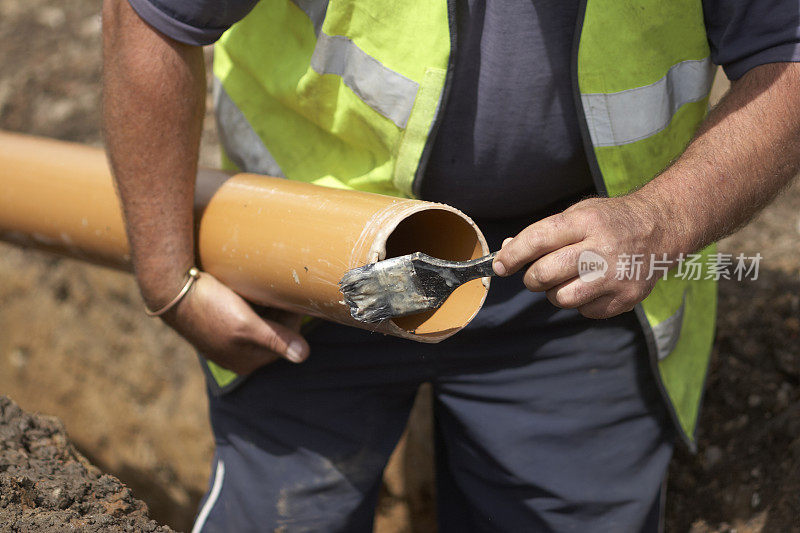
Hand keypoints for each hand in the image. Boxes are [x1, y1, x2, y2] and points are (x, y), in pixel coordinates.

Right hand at [159, 272, 309, 373]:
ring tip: (260, 287)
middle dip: (278, 309)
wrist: (169, 290)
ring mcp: (228, 341)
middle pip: (274, 330)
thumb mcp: (246, 324)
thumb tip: (304, 356)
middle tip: (276, 287)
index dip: (292, 314)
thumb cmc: (209, 307)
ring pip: (261, 320)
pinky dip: (250, 302)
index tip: (293, 294)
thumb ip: (276, 339)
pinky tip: (247, 289)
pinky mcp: (218, 325)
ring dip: (265, 304)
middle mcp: (239, 356)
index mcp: (248, 362)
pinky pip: (245, 314)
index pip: (286, 338)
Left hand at [492, 194, 674, 318]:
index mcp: (586, 222)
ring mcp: (616, 276)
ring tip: (566, 279)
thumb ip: (544, 233)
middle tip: (537, 274)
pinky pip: (584, 311)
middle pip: (545, 274)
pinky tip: (591, 286)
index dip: (512, 255)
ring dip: (554, 293)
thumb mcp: (578, 213)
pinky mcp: (626, 298)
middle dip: (531, 278)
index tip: (500, 266)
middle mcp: (602, 249)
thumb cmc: (608, 221)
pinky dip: (580, 302)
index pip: (538, 240)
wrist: (660, 229)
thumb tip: (506, 253)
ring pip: (561, 298)